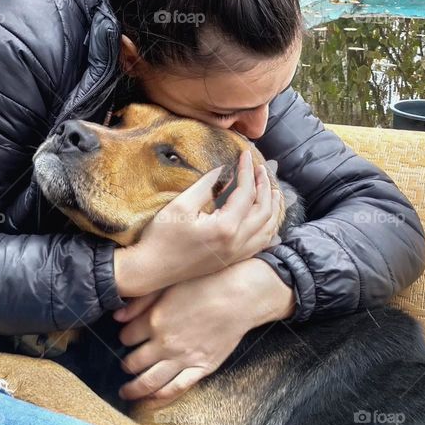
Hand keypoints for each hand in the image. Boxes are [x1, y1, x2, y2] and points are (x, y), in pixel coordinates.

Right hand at [114, 150, 281, 297]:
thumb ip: (206, 186)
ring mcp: (236, 255)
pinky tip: (265, 218)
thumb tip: (223, 170)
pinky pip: (260, 243)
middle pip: (264, 211)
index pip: (246, 193)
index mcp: (225, 228)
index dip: (247, 171)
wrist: (152, 269)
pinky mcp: (232, 260)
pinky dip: (267, 226)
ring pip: (267, 229)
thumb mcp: (181, 205)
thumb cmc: (162, 236)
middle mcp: (237, 243)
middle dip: (265, 186)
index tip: (246, 154)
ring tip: (271, 190)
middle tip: (261, 168)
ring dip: (272, 207)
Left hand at [114, 258, 294, 406]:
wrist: (238, 297)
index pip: (127, 337)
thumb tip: (117, 317)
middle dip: (126, 364)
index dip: (125, 338)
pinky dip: (159, 399)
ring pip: (149, 381)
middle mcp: (164, 344)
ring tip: (126, 392)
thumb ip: (140, 302)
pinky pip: (175, 389)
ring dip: (134, 389)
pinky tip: (150, 402)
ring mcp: (182, 359)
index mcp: (154, 320)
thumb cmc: (205, 284)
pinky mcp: (200, 368)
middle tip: (125, 365)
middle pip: (134, 362)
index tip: (127, 338)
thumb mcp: (168, 285)